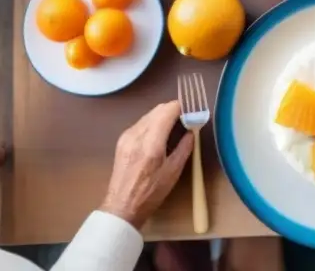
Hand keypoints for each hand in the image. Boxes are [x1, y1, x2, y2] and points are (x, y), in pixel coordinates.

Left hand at [99, 101, 193, 230]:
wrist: (121, 207)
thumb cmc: (151, 193)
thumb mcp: (173, 172)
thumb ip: (184, 147)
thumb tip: (192, 131)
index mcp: (151, 142)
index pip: (168, 110)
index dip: (182, 108)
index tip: (192, 114)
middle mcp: (136, 134)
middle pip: (158, 109)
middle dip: (173, 111)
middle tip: (186, 122)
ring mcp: (127, 136)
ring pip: (149, 114)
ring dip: (163, 116)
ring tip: (173, 129)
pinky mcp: (122, 140)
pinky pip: (141, 123)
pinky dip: (152, 123)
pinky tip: (158, 136)